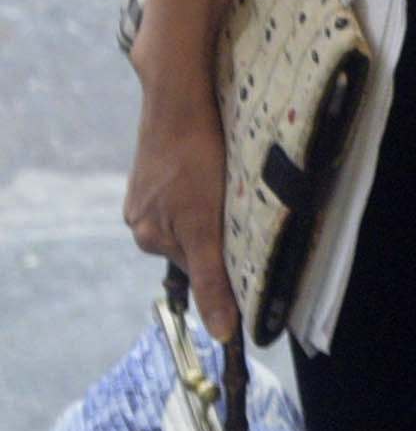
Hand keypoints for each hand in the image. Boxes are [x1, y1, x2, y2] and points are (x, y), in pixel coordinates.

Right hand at [122, 85, 230, 341]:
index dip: (230, 260)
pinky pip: (194, 186)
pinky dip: (212, 183)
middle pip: (200, 241)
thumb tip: (221, 332)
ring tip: (230, 181)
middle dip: (225, 231)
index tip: (256, 250)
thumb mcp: (206, 225)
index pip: (201, 268)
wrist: (179, 98)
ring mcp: (150, 190)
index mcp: (148, 237)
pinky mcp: (162, 166)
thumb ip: (212, 279)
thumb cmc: (192, 159)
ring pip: (199, 213)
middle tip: (245, 206)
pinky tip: (217, 165)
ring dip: (220, 205)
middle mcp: (143, 217)